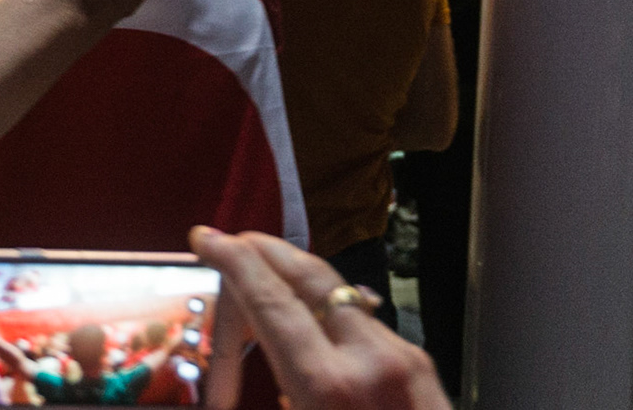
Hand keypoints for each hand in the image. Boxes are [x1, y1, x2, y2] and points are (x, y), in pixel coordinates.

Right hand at [192, 228, 447, 409]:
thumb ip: (274, 394)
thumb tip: (229, 389)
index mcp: (327, 386)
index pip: (271, 299)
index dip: (234, 261)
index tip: (208, 238)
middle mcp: (370, 361)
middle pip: (311, 277)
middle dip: (268, 250)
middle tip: (233, 239)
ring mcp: (403, 362)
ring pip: (342, 296)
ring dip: (300, 278)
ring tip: (267, 272)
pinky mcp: (423, 371)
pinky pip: (366, 325)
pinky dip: (331, 310)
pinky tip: (313, 319)